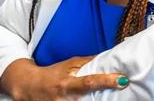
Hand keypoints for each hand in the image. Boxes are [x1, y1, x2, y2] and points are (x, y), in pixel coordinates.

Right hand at [0, 57, 128, 100]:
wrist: (28, 87)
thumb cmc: (53, 74)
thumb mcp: (70, 64)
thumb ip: (88, 63)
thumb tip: (109, 57)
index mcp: (67, 83)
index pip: (90, 82)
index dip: (107, 81)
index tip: (122, 80)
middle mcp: (65, 99)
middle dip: (106, 99)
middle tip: (125, 92)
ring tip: (113, 98)